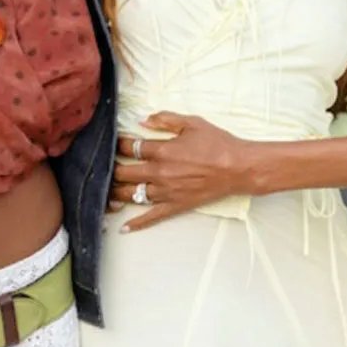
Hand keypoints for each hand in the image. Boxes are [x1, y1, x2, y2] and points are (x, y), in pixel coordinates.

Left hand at [110, 113, 255, 231]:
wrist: (238, 168)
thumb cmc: (218, 144)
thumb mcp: (192, 123)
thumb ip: (165, 119)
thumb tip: (143, 120)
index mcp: (162, 151)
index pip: (130, 147)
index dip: (119, 144)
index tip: (115, 142)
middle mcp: (159, 173)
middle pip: (124, 173)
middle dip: (112, 168)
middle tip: (108, 166)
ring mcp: (166, 192)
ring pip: (131, 195)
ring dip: (116, 193)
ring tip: (107, 190)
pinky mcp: (175, 205)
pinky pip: (151, 217)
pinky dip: (136, 223)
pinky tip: (124, 226)